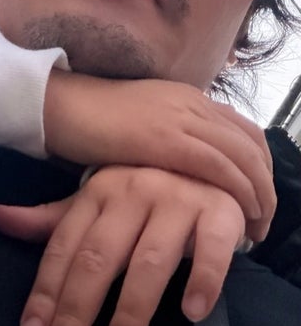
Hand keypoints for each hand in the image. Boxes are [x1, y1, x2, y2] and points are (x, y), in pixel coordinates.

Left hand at [0, 165, 245, 325]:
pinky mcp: (219, 212)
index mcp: (96, 193)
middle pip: (97, 259)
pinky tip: (191, 313)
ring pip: (149, 261)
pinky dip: (202, 279)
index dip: (45, 293)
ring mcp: (176, 201)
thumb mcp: (96, 203)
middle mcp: (131, 194)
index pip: (63, 248)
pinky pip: (211, 249)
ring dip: (130, 313)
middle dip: (75, 313)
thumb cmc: (143, 193)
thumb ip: (51, 220)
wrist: (208, 163)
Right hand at [43, 70, 273, 240]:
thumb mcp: (137, 125)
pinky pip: (221, 167)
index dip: (258, 165)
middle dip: (266, 184)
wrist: (60, 106)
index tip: (256, 196)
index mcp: (186, 97)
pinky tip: (239, 215)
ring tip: (256, 227)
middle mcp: (192, 104)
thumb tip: (176, 171)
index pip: (242, 130)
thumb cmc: (88, 120)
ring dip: (260, 195)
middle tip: (262, 220)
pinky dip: (239, 192)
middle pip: (251, 144)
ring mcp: (182, 119)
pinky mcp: (169, 140)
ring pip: (244, 157)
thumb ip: (162, 139)